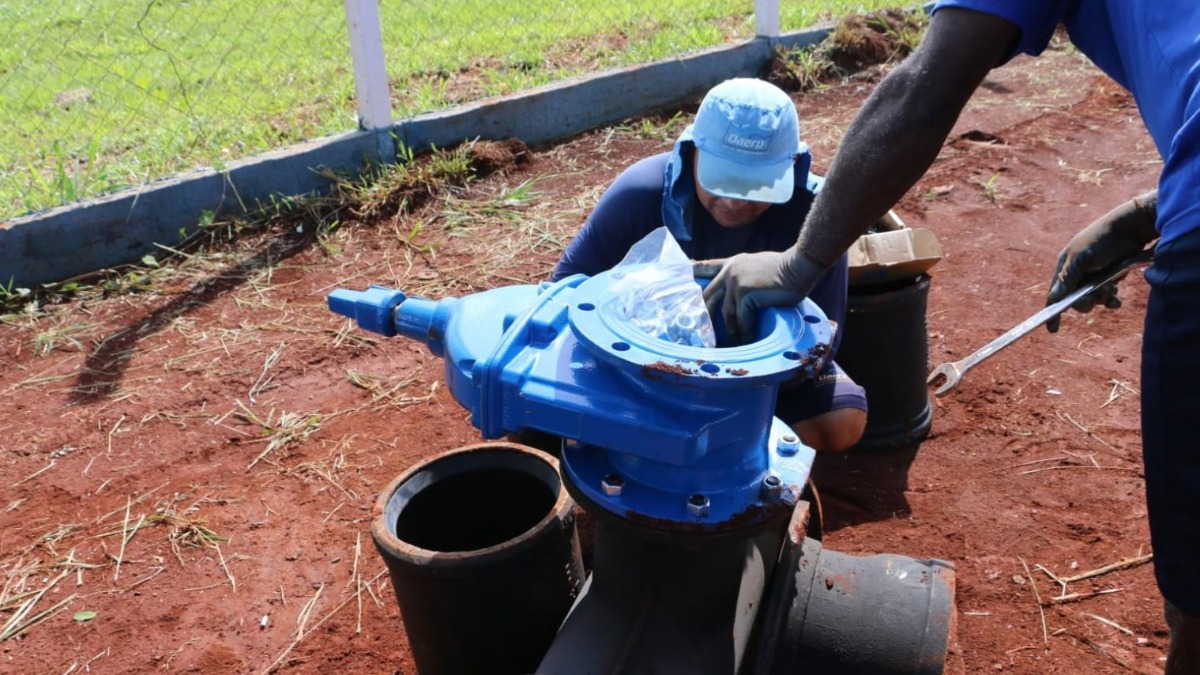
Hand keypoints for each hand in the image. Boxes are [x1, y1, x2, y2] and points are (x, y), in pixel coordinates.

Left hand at [693, 247, 826, 344]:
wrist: (799, 266)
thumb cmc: (785, 267)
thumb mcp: (758, 264)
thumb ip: (744, 274)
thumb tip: (739, 291)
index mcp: (732, 264)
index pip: (706, 267)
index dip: (693, 273)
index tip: (681, 278)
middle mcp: (730, 272)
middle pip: (709, 296)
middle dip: (706, 316)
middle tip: (703, 332)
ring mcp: (737, 283)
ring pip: (726, 313)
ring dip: (730, 331)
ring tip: (734, 344)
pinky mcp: (747, 294)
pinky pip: (742, 319)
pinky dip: (745, 332)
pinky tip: (747, 341)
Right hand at [1045, 191, 1157, 332]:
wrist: (1131, 228)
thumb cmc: (1101, 240)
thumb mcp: (1080, 259)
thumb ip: (1067, 279)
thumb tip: (1052, 299)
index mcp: (1065, 266)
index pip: (1055, 293)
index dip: (1053, 311)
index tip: (1052, 329)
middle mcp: (1078, 273)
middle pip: (1075, 300)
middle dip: (1085, 302)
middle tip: (1095, 297)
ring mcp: (1094, 276)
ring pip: (1093, 299)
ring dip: (1101, 299)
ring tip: (1111, 290)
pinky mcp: (1110, 277)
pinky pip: (1107, 297)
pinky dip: (1111, 300)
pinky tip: (1117, 298)